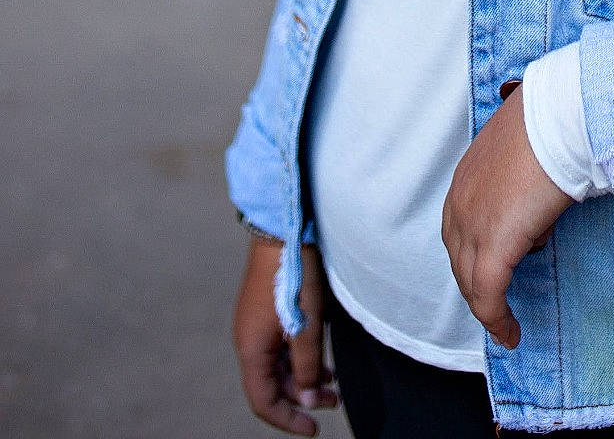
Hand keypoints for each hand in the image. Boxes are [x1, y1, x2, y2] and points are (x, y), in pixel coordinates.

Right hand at [233, 236, 339, 435]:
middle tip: (331, 402)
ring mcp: (256, 324)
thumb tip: (305, 398)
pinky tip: (321, 359)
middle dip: (300, 398)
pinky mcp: (267, 310)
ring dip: (302, 378)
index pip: (263, 401)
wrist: (285, 227)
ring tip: (331, 384)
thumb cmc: (296, 273)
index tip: (314, 428)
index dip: (288, 419)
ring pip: (277, 366)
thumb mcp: (307, 325)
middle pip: (271, 385)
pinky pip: (280, 347)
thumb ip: (306, 365)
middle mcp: (248, 340)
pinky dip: (299, 359)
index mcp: (251, 349)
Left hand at [442, 86, 573, 349]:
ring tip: (505, 323)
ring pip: (471, 282)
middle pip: (460, 259)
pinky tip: (510, 333)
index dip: (473, 254)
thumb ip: (520, 175)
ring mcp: (472, 226)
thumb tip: (539, 200)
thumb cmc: (552, 123)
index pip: (459, 228)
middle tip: (498, 303)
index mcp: (466, 178)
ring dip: (487, 304)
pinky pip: (488, 296)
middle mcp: (459, 204)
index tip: (490, 272)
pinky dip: (497, 319)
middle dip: (476, 284)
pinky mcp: (493, 247)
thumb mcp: (525, 149)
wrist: (560, 116)